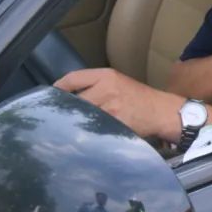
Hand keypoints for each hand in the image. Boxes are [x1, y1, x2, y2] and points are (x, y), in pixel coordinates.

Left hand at [54, 68, 183, 140]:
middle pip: (73, 100)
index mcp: (106, 76)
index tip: (50, 98)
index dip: (57, 89)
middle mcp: (106, 89)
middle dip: (66, 110)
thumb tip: (65, 96)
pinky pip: (92, 129)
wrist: (162, 111)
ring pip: (80, 116)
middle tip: (58, 117)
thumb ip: (95, 85)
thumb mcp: (118, 82)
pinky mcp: (113, 124)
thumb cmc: (138, 98)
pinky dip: (86, 133)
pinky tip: (86, 135)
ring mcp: (110, 108)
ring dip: (74, 123)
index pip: (71, 79)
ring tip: (70, 128)